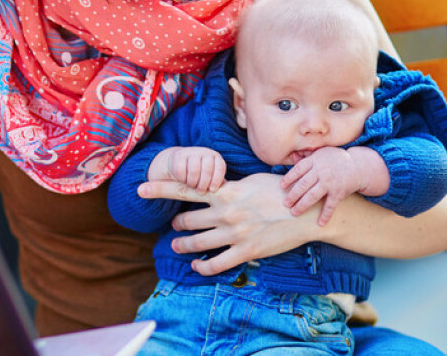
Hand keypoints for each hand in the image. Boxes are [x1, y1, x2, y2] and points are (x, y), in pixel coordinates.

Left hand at [138, 174, 321, 275]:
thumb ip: (228, 186)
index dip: (159, 188)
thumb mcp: (251, 181)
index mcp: (225, 191)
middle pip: (187, 220)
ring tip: (176, 246)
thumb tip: (213, 185)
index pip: (184, 188)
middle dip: (177, 224)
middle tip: (174, 226)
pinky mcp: (246, 252)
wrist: (306, 212)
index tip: (140, 189)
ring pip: (197, 243)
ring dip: (183, 246)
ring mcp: (234, 233)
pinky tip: (196, 266)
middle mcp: (225, 212)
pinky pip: (216, 264)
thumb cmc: (281, 191)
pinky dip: (202, 267)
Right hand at [149, 147, 225, 192]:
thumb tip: (229, 194)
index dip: (217, 180)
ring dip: (192, 182)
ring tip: (192, 186)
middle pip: (207, 169)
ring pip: (194, 170)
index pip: (220, 167)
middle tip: (200, 191)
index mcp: (215, 157)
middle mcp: (205, 152)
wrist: (180, 163)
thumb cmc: (199, 175)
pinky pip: (181, 170)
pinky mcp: (179, 155)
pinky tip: (183, 180)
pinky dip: (182, 179)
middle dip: (203, 184)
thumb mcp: (211, 177)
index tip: (212, 190)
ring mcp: (192, 152)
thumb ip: (220, 184)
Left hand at [280, 147, 360, 225]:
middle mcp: (321, 171)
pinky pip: (330, 205)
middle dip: (293, 195)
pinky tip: (320, 223)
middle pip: (303, 184)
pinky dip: (326, 215)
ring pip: (313, 196)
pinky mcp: (339, 192)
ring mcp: (330, 183)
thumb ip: (306, 156)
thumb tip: (291, 156)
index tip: (281, 186)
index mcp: (315, 161)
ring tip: (294, 212)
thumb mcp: (320, 153)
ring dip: (302, 205)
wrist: (358, 165)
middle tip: (285, 204)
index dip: (288, 178)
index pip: (298, 170)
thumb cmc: (334, 159)